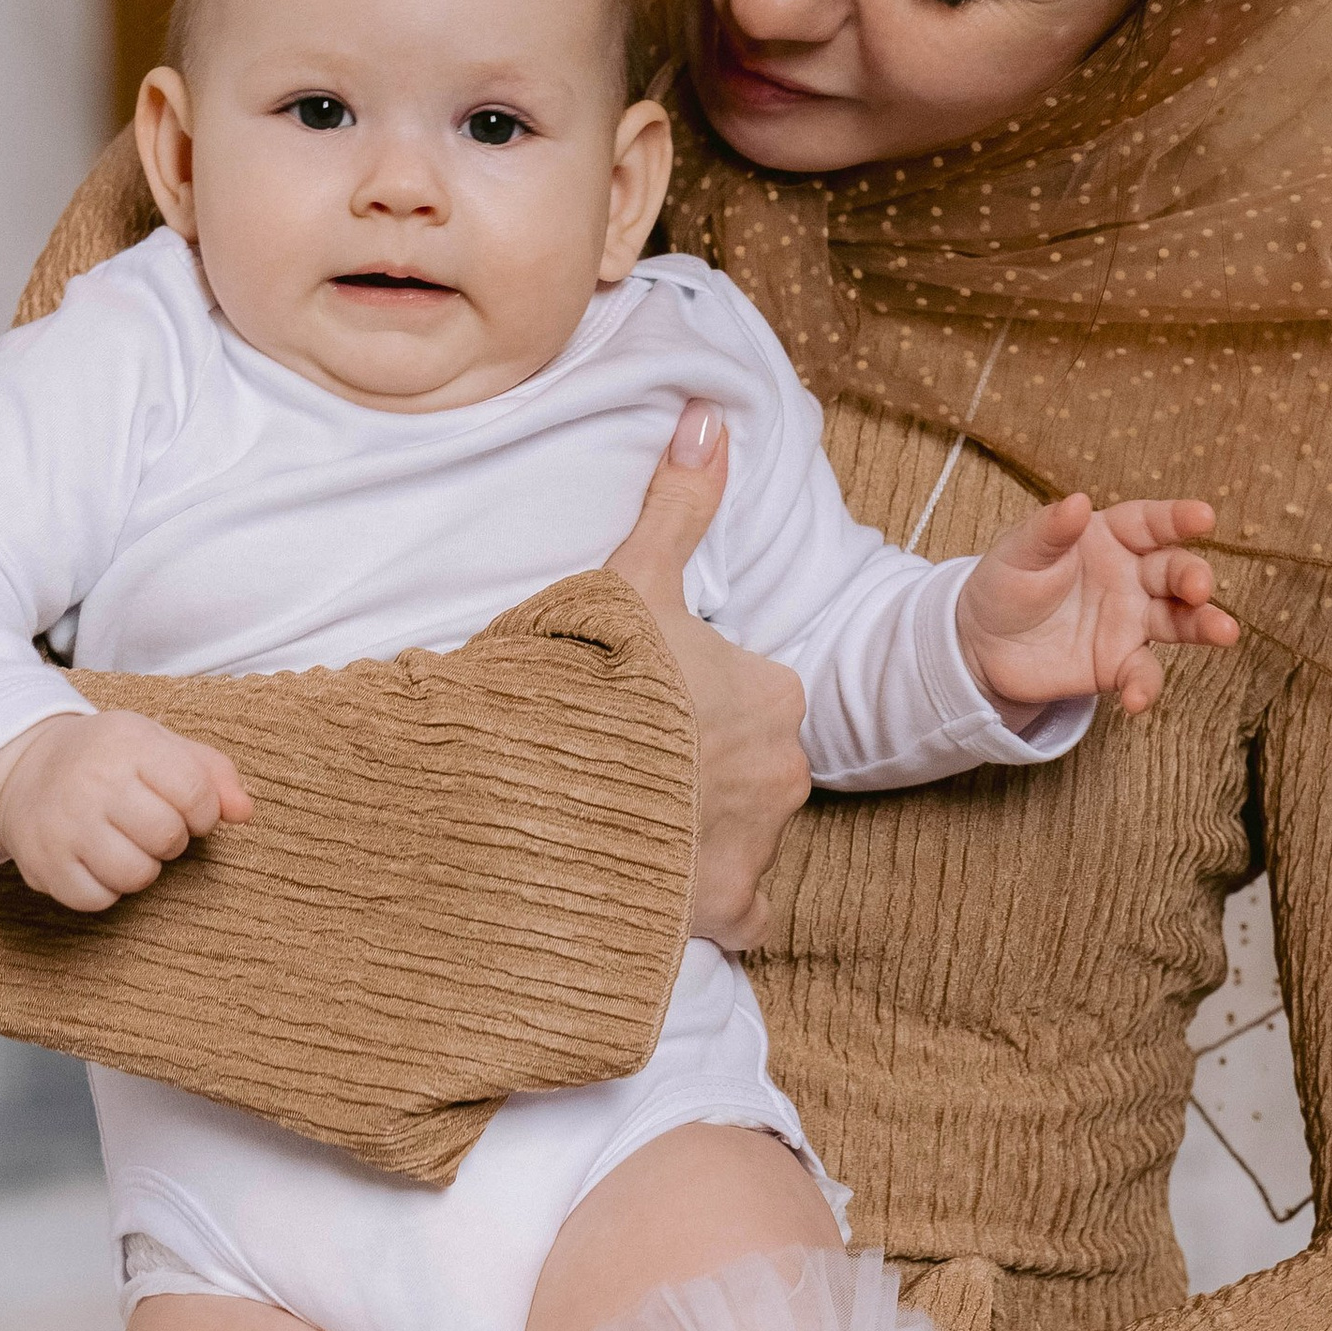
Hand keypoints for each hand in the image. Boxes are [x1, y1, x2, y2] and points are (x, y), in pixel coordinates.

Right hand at [0, 707, 251, 910]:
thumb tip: (244, 812)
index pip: (195, 794)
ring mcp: (63, 825)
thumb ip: (212, 773)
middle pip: (166, 837)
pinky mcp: (43, 864)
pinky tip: (97, 860)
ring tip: (126, 843)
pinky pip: (97, 899)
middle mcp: (91, 781)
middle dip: (172, 839)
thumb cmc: (108, 759)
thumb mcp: (160, 745)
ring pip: (135, 875)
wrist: (24, 768)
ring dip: (142, 867)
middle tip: (151, 825)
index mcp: (127, 743)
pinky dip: (106, 889)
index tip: (189, 809)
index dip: (204, 811)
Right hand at [607, 402, 810, 949]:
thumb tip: (708, 414)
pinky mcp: (725, 912)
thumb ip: (680, 502)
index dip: (697, 704)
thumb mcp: (634, 581)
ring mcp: (758, 848)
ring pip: (746, 837)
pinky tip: (657, 889)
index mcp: (773, 695)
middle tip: (629, 767)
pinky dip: (709, 906)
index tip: (645, 712)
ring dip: (701, 835)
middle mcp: (785, 772)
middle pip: (754, 770)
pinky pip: (742, 915)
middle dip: (704, 773)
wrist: (546, 795)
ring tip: (626, 824)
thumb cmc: (593, 686)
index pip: (754, 700)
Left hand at [955, 495, 1236, 718]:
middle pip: (1173, 571)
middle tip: (1198, 586)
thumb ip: (1050, 530)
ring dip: (1203, 624)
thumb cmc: (1006, 583)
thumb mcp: (1019, 552)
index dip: (1177, 518)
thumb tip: (1078, 502)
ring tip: (1225, 632)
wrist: (983, 645)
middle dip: (1192, 576)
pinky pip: (1143, 673)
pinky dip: (1145, 686)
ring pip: (1179, 620)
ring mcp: (1131, 621)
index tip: (1203, 517)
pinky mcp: (1120, 664)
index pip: (1149, 523)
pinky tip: (1137, 699)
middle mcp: (1131, 576)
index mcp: (1109, 537)